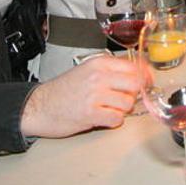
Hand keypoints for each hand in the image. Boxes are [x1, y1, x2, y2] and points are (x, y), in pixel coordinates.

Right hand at [20, 55, 139, 138]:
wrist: (39, 106)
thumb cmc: (63, 90)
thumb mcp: (86, 70)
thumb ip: (111, 71)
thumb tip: (138, 73)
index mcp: (99, 64)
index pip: (134, 66)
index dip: (144, 76)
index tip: (147, 82)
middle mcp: (98, 77)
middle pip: (135, 83)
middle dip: (134, 93)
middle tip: (127, 98)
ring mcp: (95, 95)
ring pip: (128, 102)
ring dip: (123, 109)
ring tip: (110, 108)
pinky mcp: (90, 114)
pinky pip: (117, 119)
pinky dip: (114, 121)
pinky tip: (104, 117)